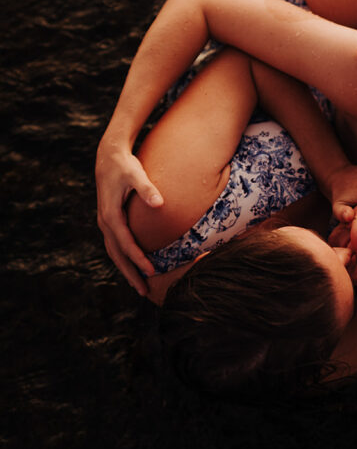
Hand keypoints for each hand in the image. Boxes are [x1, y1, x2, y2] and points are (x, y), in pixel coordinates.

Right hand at [95, 134, 162, 294]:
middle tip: (145, 292)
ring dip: (126, 269)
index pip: (125, 243)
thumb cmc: (125, 165)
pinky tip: (135, 266)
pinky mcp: (110, 220)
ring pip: (114, 252)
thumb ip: (147, 188)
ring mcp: (105, 222)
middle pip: (117, 255)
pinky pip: (116, 245)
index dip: (139, 259)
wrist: (109, 156)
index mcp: (110, 215)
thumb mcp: (136, 174)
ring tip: (140, 286)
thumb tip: (159, 204)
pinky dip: (124, 258)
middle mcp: (105, 222)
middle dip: (130, 274)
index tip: (152, 272)